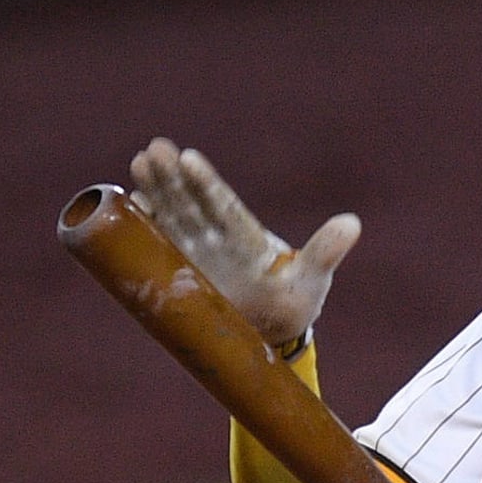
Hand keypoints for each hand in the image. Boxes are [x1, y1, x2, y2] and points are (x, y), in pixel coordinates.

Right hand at [127, 137, 360, 345]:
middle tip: (155, 149)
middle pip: (193, 203)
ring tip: (140, 160)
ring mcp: (197, 252)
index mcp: (247, 236)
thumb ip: (325, 252)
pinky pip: (159, 244)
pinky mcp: (180, 269)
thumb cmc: (293, 302)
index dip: (206, 184)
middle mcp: (219, 238)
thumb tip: (352, 224)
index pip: (224, 206)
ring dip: (155, 190)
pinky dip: (144, 226)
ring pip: (173, 216)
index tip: (189, 158)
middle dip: (173, 178)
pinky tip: (128, 203)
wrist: (270, 333)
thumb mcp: (312, 279)